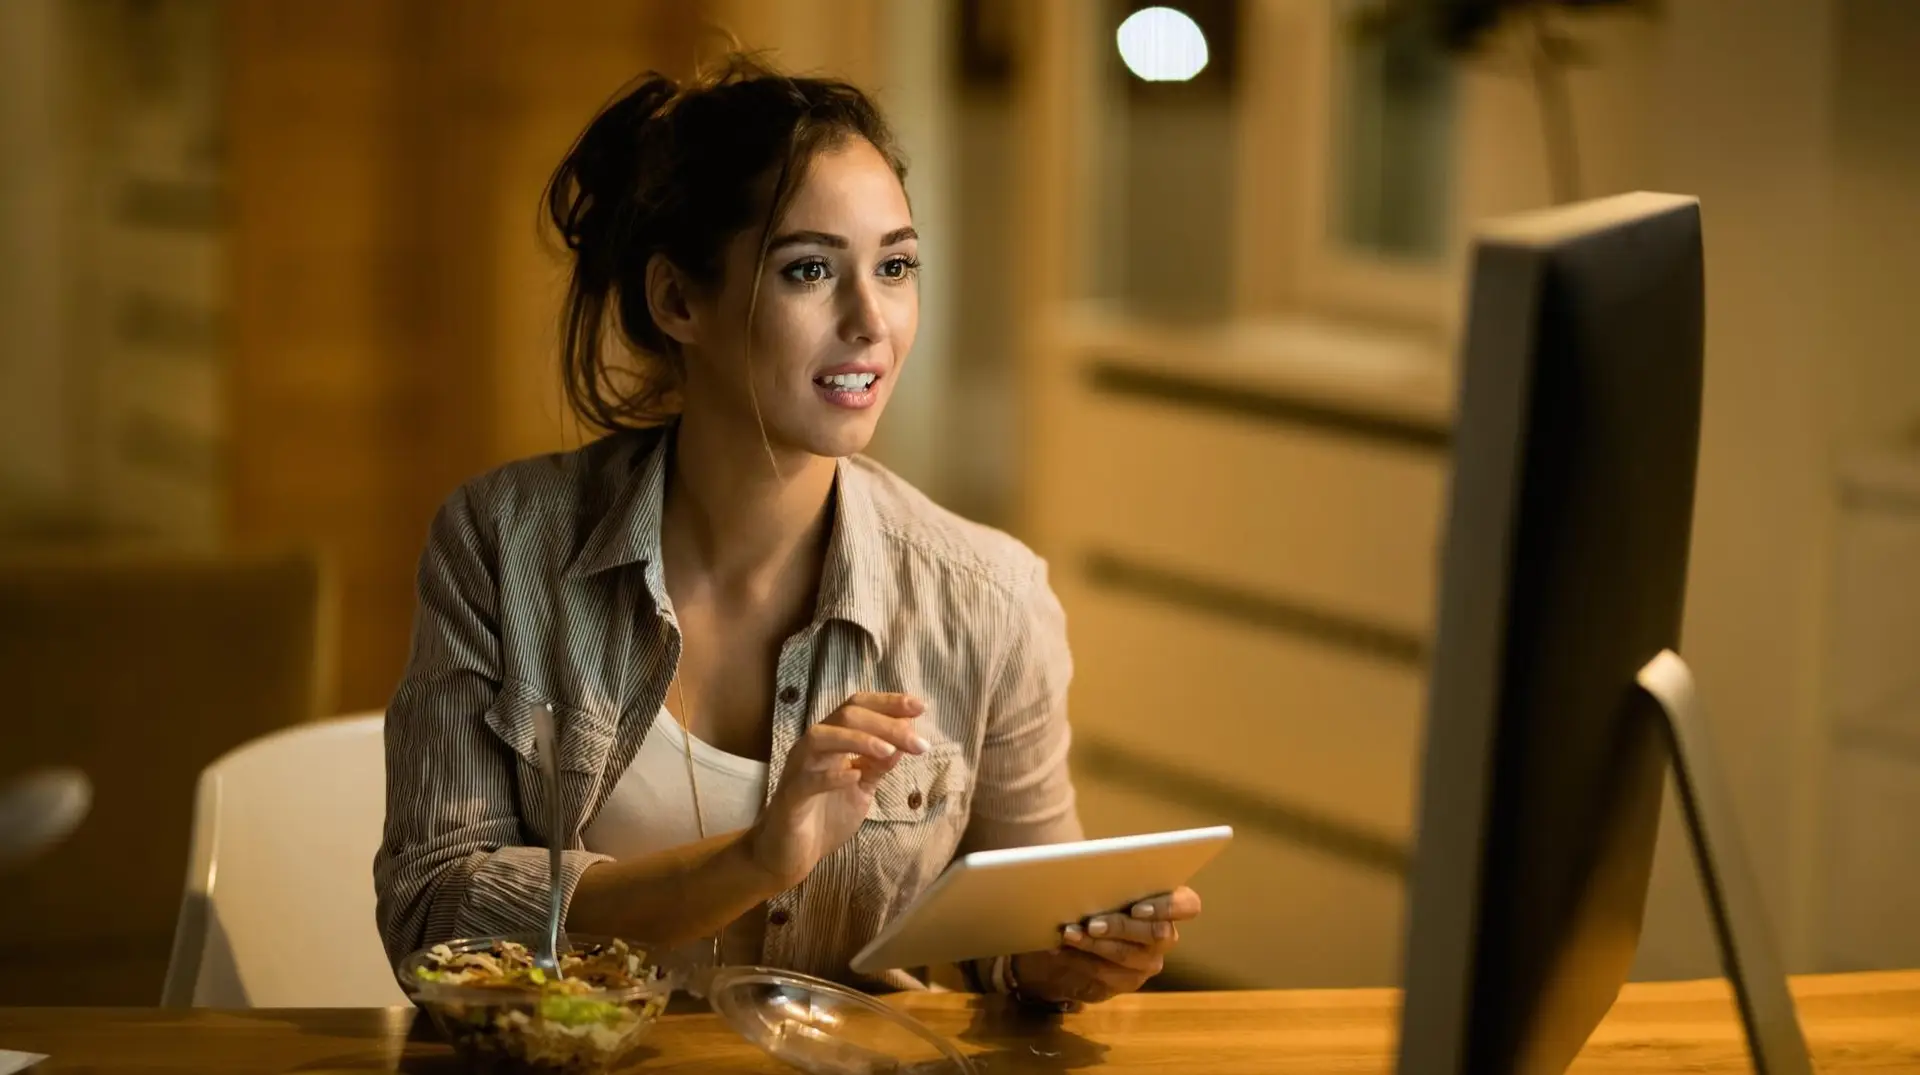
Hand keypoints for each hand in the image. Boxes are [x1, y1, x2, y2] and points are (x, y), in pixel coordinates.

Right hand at [747, 692, 928, 887]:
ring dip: (859, 740)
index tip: (920, 707)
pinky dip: (832, 775)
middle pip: (846, 716)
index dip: (888, 703)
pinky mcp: (790, 798)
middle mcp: (813, 747)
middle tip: (919, 742)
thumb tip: (906, 742)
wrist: (790, 854)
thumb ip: (879, 766)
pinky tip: (854, 775)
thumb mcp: (862, 789)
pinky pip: (807, 780)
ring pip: (822, 737)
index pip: (858, 707)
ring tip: (890, 751)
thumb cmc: (825, 816)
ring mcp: (798, 770)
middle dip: (886, 724)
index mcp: (832, 740)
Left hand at [1010, 887, 1202, 1005]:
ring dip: (1095, 944)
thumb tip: (1087, 867)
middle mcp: (1166, 935)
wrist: (1080, 933)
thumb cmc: (1100, 895)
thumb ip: (1109, 876)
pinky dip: (1080, 959)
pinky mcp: (1127, 980)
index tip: (1137, 908)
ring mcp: (1149, 961)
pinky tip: (1061, 950)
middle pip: (1156, 934)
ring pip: (1128, 955)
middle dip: (1121, 927)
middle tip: (1091, 923)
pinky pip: (1107, 974)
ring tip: (1069, 933)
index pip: (1189, 905)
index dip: (1168, 907)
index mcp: (1170, 903)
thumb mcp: (1106, 882)